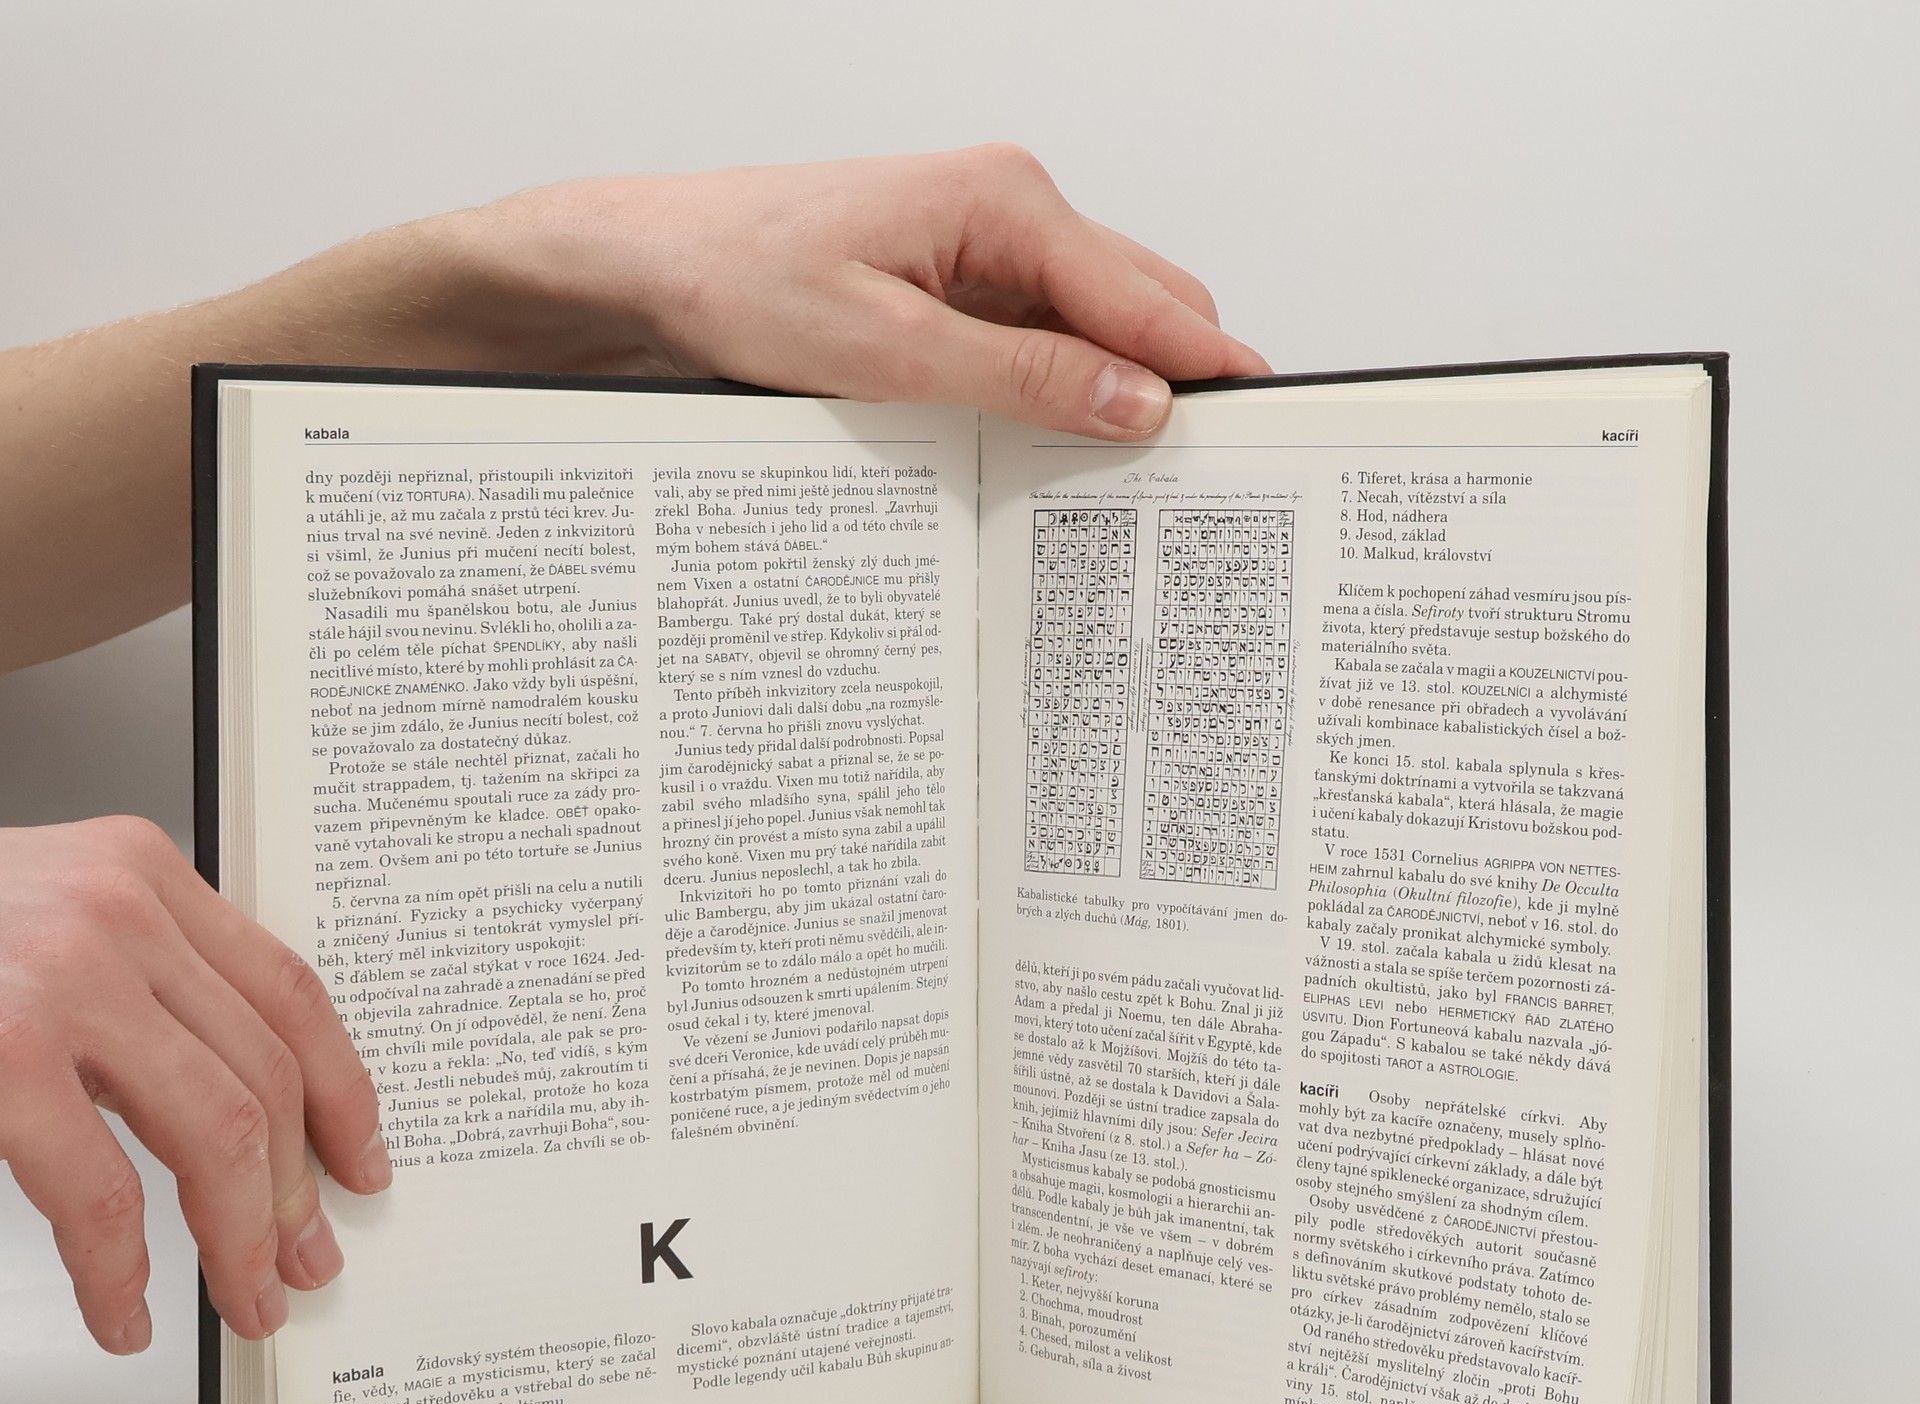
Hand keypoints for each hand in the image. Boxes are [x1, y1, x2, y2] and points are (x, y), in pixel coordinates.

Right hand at [0, 817, 388, 1352]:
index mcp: (140, 874)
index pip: (292, 993)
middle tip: (304, 1261)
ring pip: (217, 1132)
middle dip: (297, 1190)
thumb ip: (138, 988)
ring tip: (245, 1297)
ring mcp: (59, 977)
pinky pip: (101, 1191)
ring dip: (240, 1237)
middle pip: (266, 1072)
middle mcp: (116, 911)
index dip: (343, 1093)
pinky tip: (129, 1308)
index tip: (361, 1161)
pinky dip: (123, 1271)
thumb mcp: (45, 921)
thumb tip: (242, 1116)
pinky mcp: (1, 1049)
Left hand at [435, 143, 1271, 436]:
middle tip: (1198, 476)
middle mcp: (1010, 211)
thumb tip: (1135, 401)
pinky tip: (1054, 445)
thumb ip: (1020, 375)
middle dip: (1176, 383)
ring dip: (1115, 392)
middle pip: (1143, 304)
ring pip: (1096, 325)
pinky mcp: (957, 284)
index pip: (1149, 296)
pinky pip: (1041, 338)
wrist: (651, 265)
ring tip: (1131, 478)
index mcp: (1007, 202)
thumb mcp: (885, 347)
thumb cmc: (740, 278)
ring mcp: (985, 247)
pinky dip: (1060, 390)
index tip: (1262, 430)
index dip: (1209, 370)